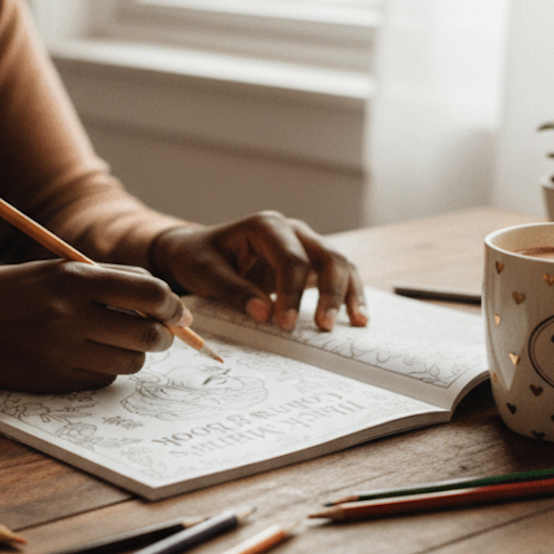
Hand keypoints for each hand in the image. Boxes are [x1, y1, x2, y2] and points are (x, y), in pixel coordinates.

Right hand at [0, 260, 191, 391]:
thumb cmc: (2, 292)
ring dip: (133, 355)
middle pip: (147, 335)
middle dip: (162, 335)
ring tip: (116, 343)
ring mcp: (60, 353)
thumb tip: (159, 298)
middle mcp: (69, 317)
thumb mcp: (50, 271)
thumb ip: (103, 280)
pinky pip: (100, 381)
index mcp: (72, 279)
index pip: (150, 294)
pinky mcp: (50, 382)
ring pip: (129, 363)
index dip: (172, 304)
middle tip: (159, 333)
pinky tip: (85, 357)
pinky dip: (104, 371)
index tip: (176, 310)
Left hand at [149, 212, 367, 332]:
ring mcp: (304, 244)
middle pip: (326, 256)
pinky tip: (356, 317)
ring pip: (340, 263)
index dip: (292, 293)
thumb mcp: (205, 273)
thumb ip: (234, 291)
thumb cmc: (199, 258)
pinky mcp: (310, 262)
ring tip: (355, 323)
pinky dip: (349, 293)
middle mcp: (292, 230)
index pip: (291, 258)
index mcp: (265, 226)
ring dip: (348, 292)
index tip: (284, 324)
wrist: (197, 251)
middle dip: (330, 292)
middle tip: (323, 327)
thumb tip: (264, 314)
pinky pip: (337, 274)